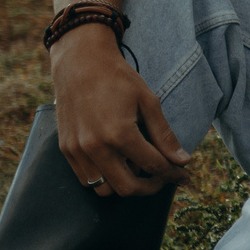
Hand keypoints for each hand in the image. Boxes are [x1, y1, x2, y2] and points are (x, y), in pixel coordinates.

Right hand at [51, 27, 189, 194]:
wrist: (80, 61)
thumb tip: (182, 161)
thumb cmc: (118, 78)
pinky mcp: (66, 148)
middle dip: (151, 187)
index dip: (173, 174)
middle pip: (128, 188)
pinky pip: (86, 178)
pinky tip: (117, 161)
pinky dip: (104, 177)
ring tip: (138, 167)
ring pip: (104, 188)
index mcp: (120, 134)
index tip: (184, 176)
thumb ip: (164, 135)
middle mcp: (95, 147)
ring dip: (125, 184)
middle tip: (162, 177)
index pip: (154, 167)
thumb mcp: (148, 102)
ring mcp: (77, 150)